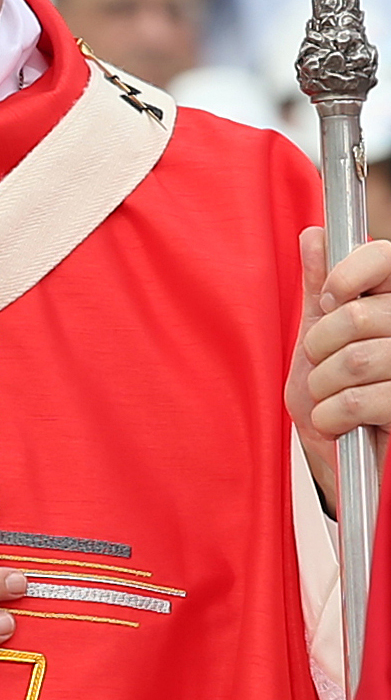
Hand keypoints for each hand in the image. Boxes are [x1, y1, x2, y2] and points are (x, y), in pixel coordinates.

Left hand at [285, 227, 390, 506]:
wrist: (344, 462)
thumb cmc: (334, 394)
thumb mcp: (320, 337)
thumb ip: (319, 289)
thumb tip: (315, 237)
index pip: (386, 256)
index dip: (349, 272)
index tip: (329, 297)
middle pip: (357, 314)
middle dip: (319, 344)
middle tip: (318, 363)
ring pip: (355, 360)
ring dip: (322, 384)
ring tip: (324, 396)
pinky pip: (362, 399)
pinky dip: (333, 413)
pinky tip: (334, 420)